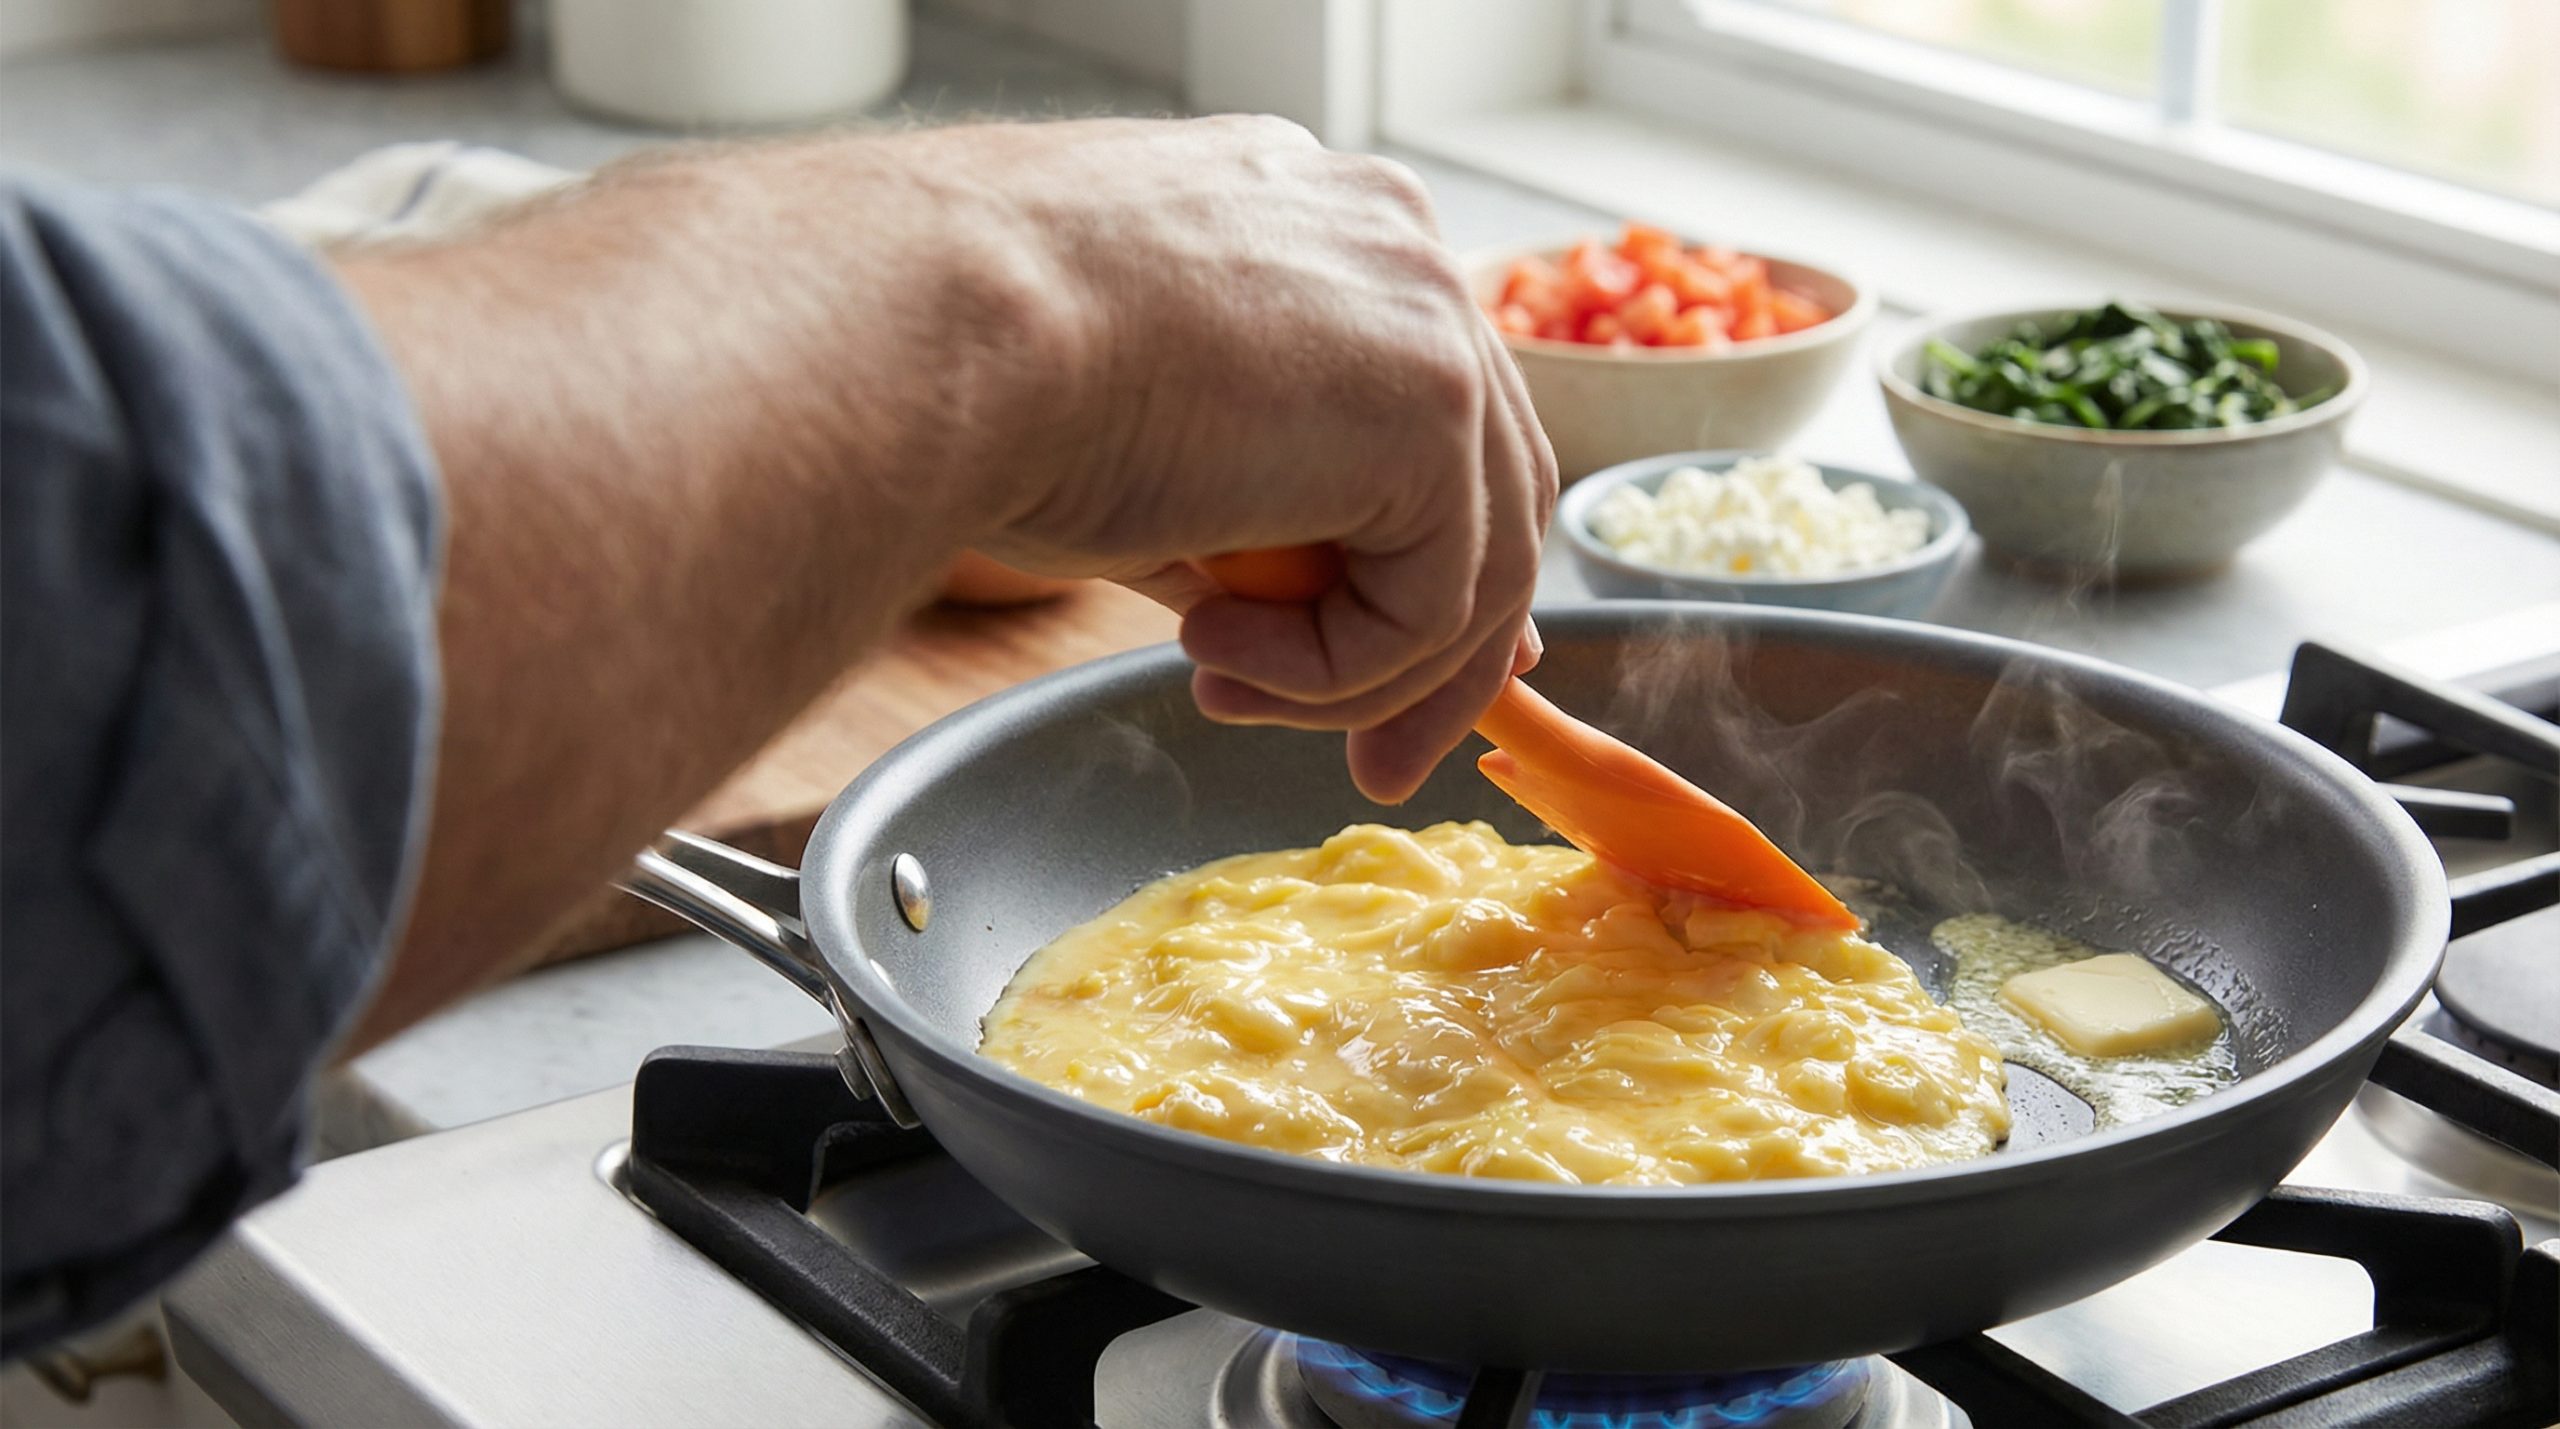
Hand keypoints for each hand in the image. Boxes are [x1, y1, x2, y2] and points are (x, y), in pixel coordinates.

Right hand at [890, 117, 1557, 801]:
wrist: (931, 328)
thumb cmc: (973, 370)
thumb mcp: (1137, 448)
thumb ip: (1248, 518)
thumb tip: (1292, 627)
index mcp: (1322, 228)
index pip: (1432, 409)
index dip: (1429, 551)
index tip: (1399, 669)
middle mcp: (1396, 250)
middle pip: (1487, 487)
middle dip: (1438, 655)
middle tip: (1375, 765)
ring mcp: (1429, 321)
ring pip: (1472, 562)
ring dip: (1354, 676)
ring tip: (1222, 690)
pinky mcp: (1432, 410)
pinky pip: (1428, 605)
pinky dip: (1329, 669)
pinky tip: (1206, 645)